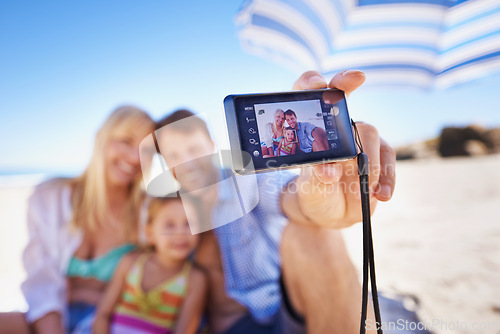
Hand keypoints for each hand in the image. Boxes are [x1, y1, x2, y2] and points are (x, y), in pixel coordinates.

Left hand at [286, 70, 395, 227]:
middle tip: (355, 103)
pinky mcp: (380, 154)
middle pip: (346, 110)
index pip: (310, 97)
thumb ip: (316, 180)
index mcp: (313, 130)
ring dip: (368, 163)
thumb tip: (328, 171)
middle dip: (349, 109)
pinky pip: (388, 158)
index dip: (312, 83)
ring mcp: (360, 140)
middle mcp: (337, 128)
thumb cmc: (315, 194)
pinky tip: (381, 195)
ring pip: (369, 135)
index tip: (319, 83)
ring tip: (363, 190)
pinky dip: (387, 177)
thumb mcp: (310, 191)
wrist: (330, 212)